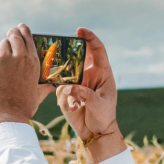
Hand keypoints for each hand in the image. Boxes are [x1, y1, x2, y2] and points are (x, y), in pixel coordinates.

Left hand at [0, 24, 53, 129]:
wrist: (7, 118)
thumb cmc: (23, 108)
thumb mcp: (38, 95)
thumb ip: (45, 87)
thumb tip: (54, 86)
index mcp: (33, 62)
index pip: (28, 39)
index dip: (24, 31)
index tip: (21, 27)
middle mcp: (20, 57)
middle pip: (14, 36)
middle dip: (12, 34)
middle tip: (10, 34)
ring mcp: (3, 59)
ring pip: (2, 46)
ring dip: (3, 49)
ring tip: (2, 57)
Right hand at [56, 28, 124, 163]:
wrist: (94, 132)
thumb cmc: (104, 117)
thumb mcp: (100, 106)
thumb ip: (87, 95)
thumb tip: (71, 88)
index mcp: (102, 72)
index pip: (97, 49)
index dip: (89, 38)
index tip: (79, 30)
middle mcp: (88, 74)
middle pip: (77, 55)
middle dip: (69, 52)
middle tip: (60, 50)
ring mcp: (76, 82)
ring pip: (64, 71)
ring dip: (63, 77)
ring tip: (69, 92)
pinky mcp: (66, 92)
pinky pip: (59, 88)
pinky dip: (62, 96)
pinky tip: (72, 107)